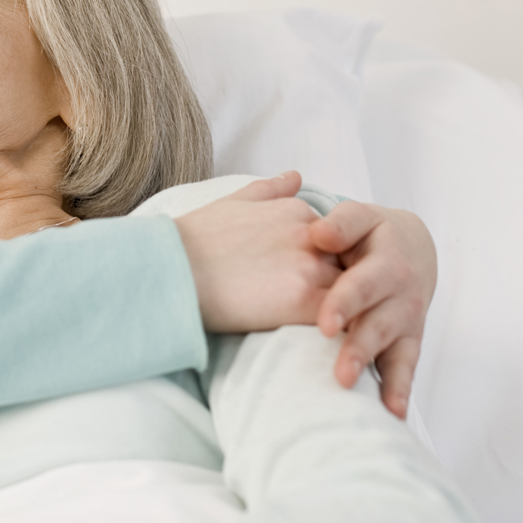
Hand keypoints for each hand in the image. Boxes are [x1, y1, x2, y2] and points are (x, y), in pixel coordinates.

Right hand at [174, 172, 340, 332]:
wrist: (170, 270)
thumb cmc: (193, 240)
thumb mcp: (233, 202)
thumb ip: (270, 190)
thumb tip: (296, 176)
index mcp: (297, 210)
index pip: (338, 240)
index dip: (329, 265)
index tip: (315, 285)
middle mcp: (310, 233)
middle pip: (351, 265)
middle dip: (346, 287)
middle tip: (340, 313)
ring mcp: (309, 265)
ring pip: (353, 293)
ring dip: (349, 312)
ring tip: (344, 335)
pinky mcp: (302, 301)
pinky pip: (341, 320)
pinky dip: (342, 332)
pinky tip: (334, 345)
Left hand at [309, 202, 436, 419]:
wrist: (413, 248)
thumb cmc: (373, 233)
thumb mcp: (360, 217)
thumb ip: (341, 224)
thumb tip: (318, 234)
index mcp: (388, 261)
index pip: (363, 284)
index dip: (345, 303)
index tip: (325, 323)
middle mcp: (402, 295)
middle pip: (380, 324)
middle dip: (359, 349)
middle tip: (340, 373)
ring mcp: (408, 321)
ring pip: (394, 350)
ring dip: (380, 377)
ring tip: (357, 394)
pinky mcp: (409, 341)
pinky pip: (406, 367)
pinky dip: (400, 390)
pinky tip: (391, 414)